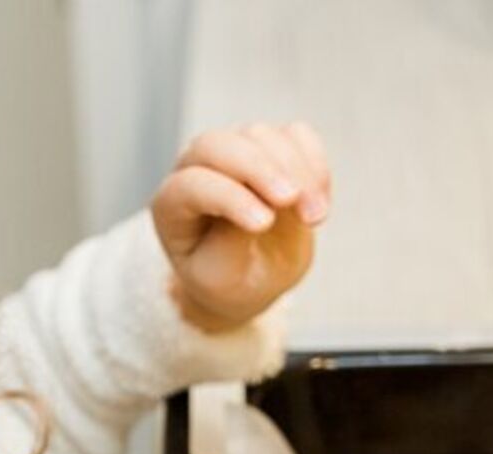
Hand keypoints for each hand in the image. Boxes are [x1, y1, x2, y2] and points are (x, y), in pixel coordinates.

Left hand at [150, 122, 330, 331]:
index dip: (228, 198)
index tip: (264, 224)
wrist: (254, 276)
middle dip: (259, 168)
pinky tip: (319, 201)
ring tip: (315, 218)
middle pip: (220, 144)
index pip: (193, 185)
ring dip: (296, 172)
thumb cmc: (229, 278)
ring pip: (261, 136)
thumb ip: (230, 243)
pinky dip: (314, 164)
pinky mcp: (272, 148)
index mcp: (174, 202)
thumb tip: (261, 207)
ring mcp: (235, 152)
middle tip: (292, 200)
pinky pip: (296, 135)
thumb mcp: (222, 277)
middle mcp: (198, 167)